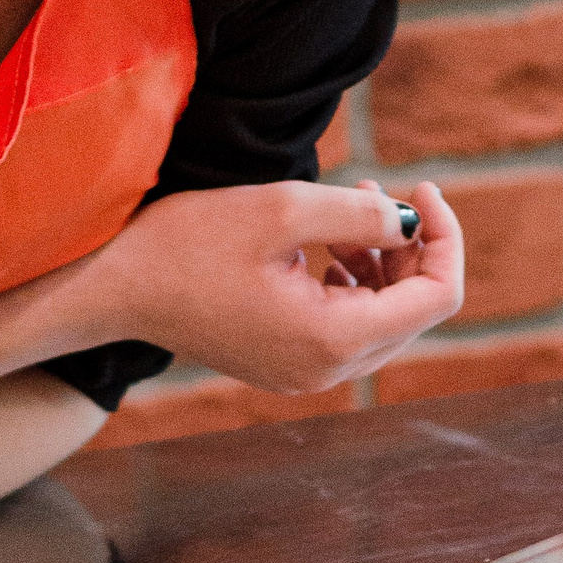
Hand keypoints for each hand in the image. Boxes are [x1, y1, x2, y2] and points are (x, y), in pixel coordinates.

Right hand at [85, 179, 462, 393]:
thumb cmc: (190, 243)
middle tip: (387, 190)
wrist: (116, 286)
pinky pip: (347, 325)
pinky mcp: (286, 363)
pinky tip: (330, 243)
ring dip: (384, 261)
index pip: (436, 297)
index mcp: (333, 338)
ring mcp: (305, 373)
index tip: (423, 188)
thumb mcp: (283, 210)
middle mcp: (326, 371)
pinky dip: (354, 280)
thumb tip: (412, 223)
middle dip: (415, 247)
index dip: (445, 237)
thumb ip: (360, 216)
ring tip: (356, 205)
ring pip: (383, 318)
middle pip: (414, 311)